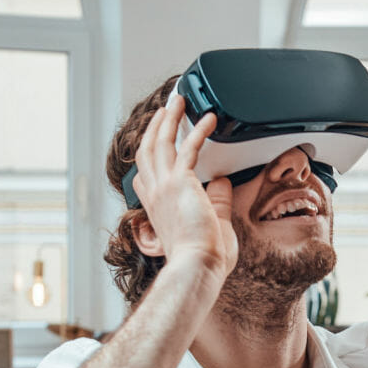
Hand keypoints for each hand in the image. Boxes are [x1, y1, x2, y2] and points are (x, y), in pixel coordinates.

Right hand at [132, 95, 238, 278]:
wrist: (198, 267)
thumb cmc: (203, 258)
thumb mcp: (212, 225)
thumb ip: (217, 201)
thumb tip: (222, 182)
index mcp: (157, 209)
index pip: (144, 177)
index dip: (147, 157)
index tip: (154, 141)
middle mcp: (155, 195)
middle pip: (146, 151)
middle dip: (154, 127)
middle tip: (164, 110)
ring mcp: (164, 187)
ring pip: (159, 142)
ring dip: (169, 119)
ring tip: (178, 101)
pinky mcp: (180, 183)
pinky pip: (188, 147)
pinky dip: (198, 130)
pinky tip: (209, 118)